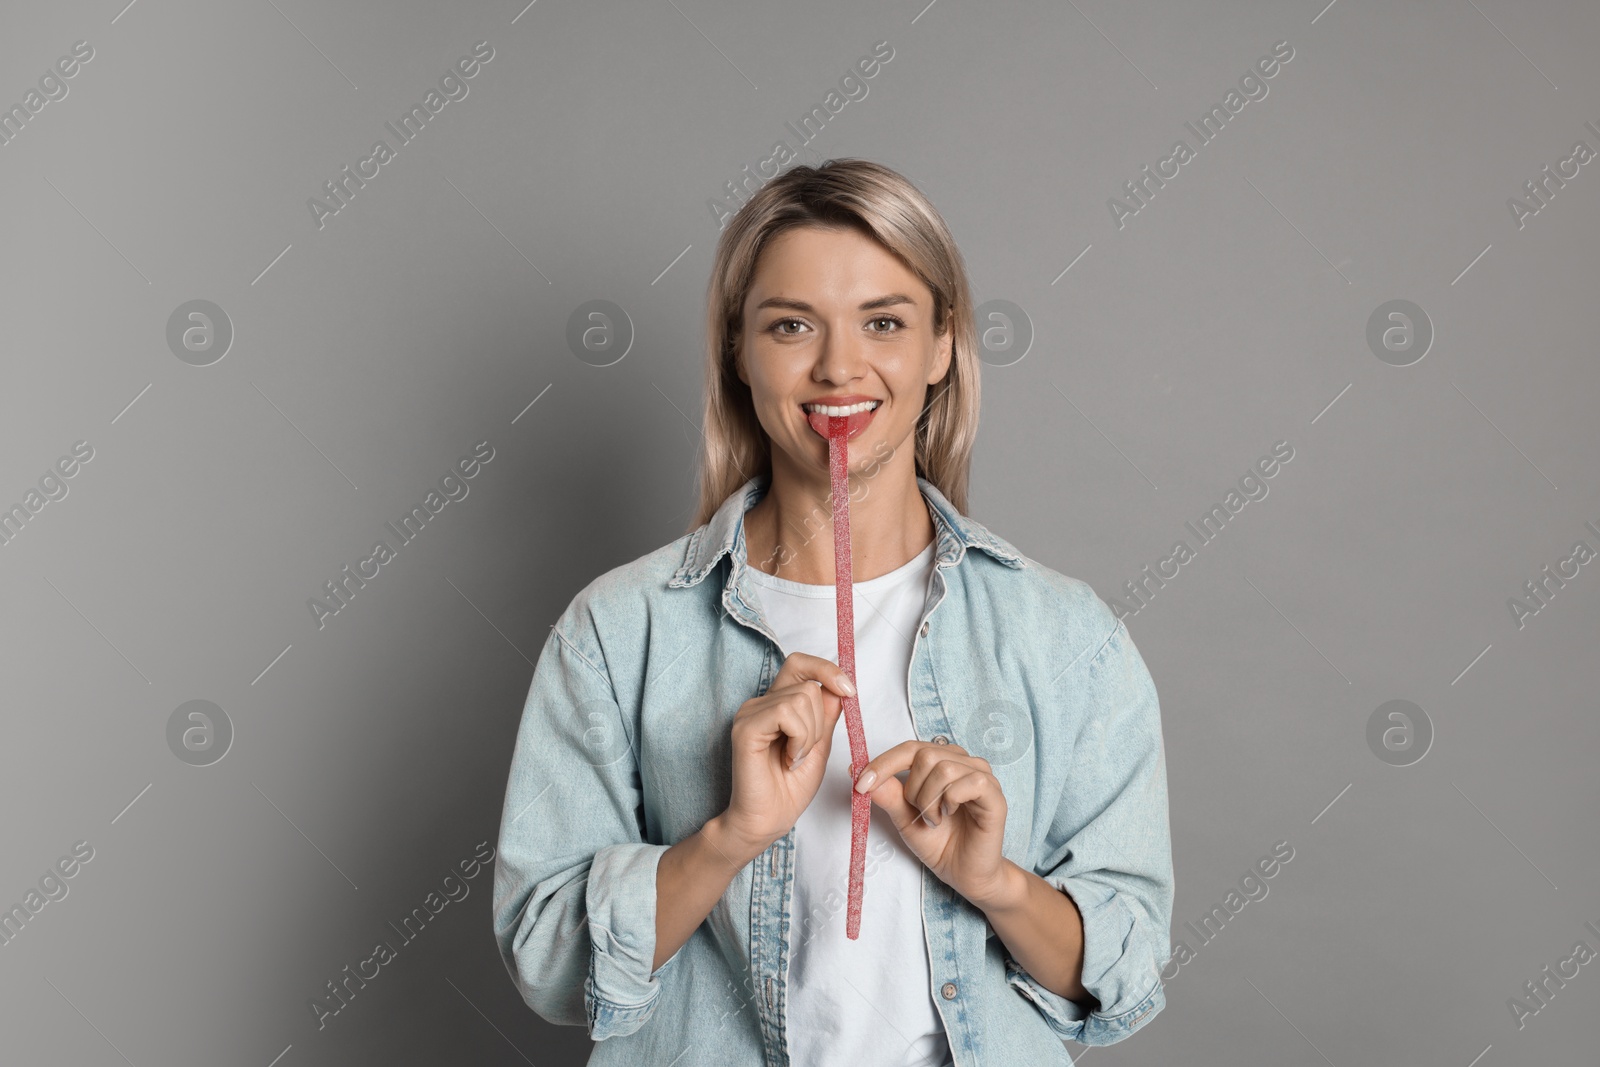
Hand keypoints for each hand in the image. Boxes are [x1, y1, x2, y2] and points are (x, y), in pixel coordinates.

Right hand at [719, 652, 855, 861]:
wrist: (768, 820)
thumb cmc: (790, 788)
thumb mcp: (820, 745)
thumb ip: (826, 714)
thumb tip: (838, 686)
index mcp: (776, 704)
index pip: (800, 664)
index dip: (826, 670)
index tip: (849, 691)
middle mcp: (760, 703)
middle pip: (809, 685)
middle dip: (820, 722)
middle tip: (805, 751)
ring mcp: (750, 713)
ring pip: (802, 699)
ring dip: (810, 735)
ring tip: (793, 759)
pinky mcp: (746, 727)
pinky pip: (787, 713)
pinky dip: (799, 739)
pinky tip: (788, 759)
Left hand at [852, 741, 1012, 906]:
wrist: (964, 874)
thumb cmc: (938, 842)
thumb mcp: (903, 817)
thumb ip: (887, 793)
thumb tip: (856, 769)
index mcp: (941, 760)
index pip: (909, 748)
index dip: (883, 764)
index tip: (860, 784)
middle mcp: (962, 761)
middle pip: (925, 755)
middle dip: (913, 790)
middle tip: (920, 815)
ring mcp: (981, 775)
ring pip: (944, 768)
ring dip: (931, 800)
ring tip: (935, 820)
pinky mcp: (995, 795)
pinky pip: (970, 782)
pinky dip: (952, 801)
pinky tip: (952, 815)